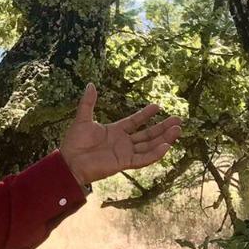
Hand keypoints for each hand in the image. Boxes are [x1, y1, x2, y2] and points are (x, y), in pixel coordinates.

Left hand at [59, 83, 182, 185]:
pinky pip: (143, 159)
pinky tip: (166, 145)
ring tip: (177, 130)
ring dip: (164, 138)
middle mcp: (123, 142)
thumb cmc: (74, 143)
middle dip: (163, 127)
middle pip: (147, 134)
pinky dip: (155, 153)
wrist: (69, 161)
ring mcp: (125, 153)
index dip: (146, 114)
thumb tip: (90, 84)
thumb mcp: (82, 119)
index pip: (135, 121)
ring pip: (149, 145)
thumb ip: (88, 102)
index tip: (158, 106)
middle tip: (178, 119)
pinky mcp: (124, 163)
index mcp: (115, 131)